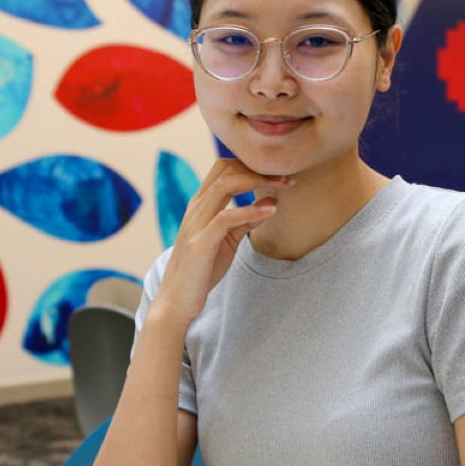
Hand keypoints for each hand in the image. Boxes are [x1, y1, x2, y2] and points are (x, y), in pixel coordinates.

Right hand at [152, 158, 291, 326]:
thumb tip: (272, 201)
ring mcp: (196, 223)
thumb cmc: (203, 269)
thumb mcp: (229, 240)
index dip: (252, 165)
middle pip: (226, 170)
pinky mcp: (200, 243)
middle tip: (288, 176)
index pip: (224, 169)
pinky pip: (226, 218)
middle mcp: (196, 208)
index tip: (280, 173)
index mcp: (201, 205)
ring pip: (225, 186)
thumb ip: (247, 220)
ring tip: (285, 185)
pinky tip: (271, 211)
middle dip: (259, 169)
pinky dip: (250, 210)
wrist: (176, 300)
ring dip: (258, 182)